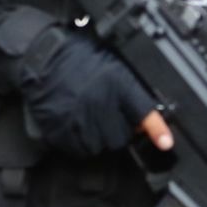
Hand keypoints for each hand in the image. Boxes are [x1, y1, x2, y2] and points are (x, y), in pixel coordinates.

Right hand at [19, 31, 157, 155]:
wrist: (41, 57)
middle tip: (105, 116)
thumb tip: (142, 119)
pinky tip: (74, 124)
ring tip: (86, 119)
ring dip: (97, 138)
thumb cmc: (75, 57)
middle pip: (120, 137)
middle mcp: (99, 102)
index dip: (156, 129)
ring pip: (100, 146)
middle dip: (116, 130)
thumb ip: (128, 91)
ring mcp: (79, 117)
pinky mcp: (61, 128)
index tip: (165, 142)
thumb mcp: (110, 65)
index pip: (142, 111)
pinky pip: (78, 149)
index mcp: (115, 83)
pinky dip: (78, 142)